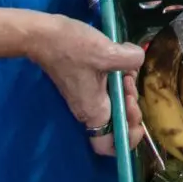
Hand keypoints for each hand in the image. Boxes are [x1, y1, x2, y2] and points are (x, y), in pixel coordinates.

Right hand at [9, 11, 146, 156]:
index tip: (135, 113)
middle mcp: (90, 110)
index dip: (127, 139)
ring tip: (126, 70)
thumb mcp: (107, 52)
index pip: (109, 146)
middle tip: (129, 83)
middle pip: (118, 123)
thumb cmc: (72, 47)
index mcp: (94, 111)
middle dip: (132, 106)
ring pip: (115, 105)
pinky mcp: (86, 84)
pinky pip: (109, 91)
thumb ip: (131, 60)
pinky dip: (119, 80)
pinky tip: (120, 62)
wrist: (44, 35)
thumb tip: (138, 59)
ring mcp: (87, 97)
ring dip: (127, 91)